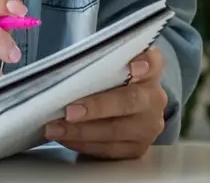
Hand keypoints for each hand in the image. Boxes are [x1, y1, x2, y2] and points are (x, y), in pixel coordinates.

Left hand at [44, 46, 167, 159]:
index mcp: (149, 70)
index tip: (133, 67)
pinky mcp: (138, 148)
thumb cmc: (108, 78)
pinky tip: (65, 138)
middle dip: (97, 107)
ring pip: (116, 131)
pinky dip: (83, 144)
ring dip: (81, 131)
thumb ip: (96, 59)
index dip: (145, 63)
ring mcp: (149, 126)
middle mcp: (154, 98)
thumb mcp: (105, 62)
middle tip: (69, 111)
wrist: (122, 104)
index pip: (153, 62)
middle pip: (131, 101)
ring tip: (55, 128)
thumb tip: (67, 65)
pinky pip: (109, 150)